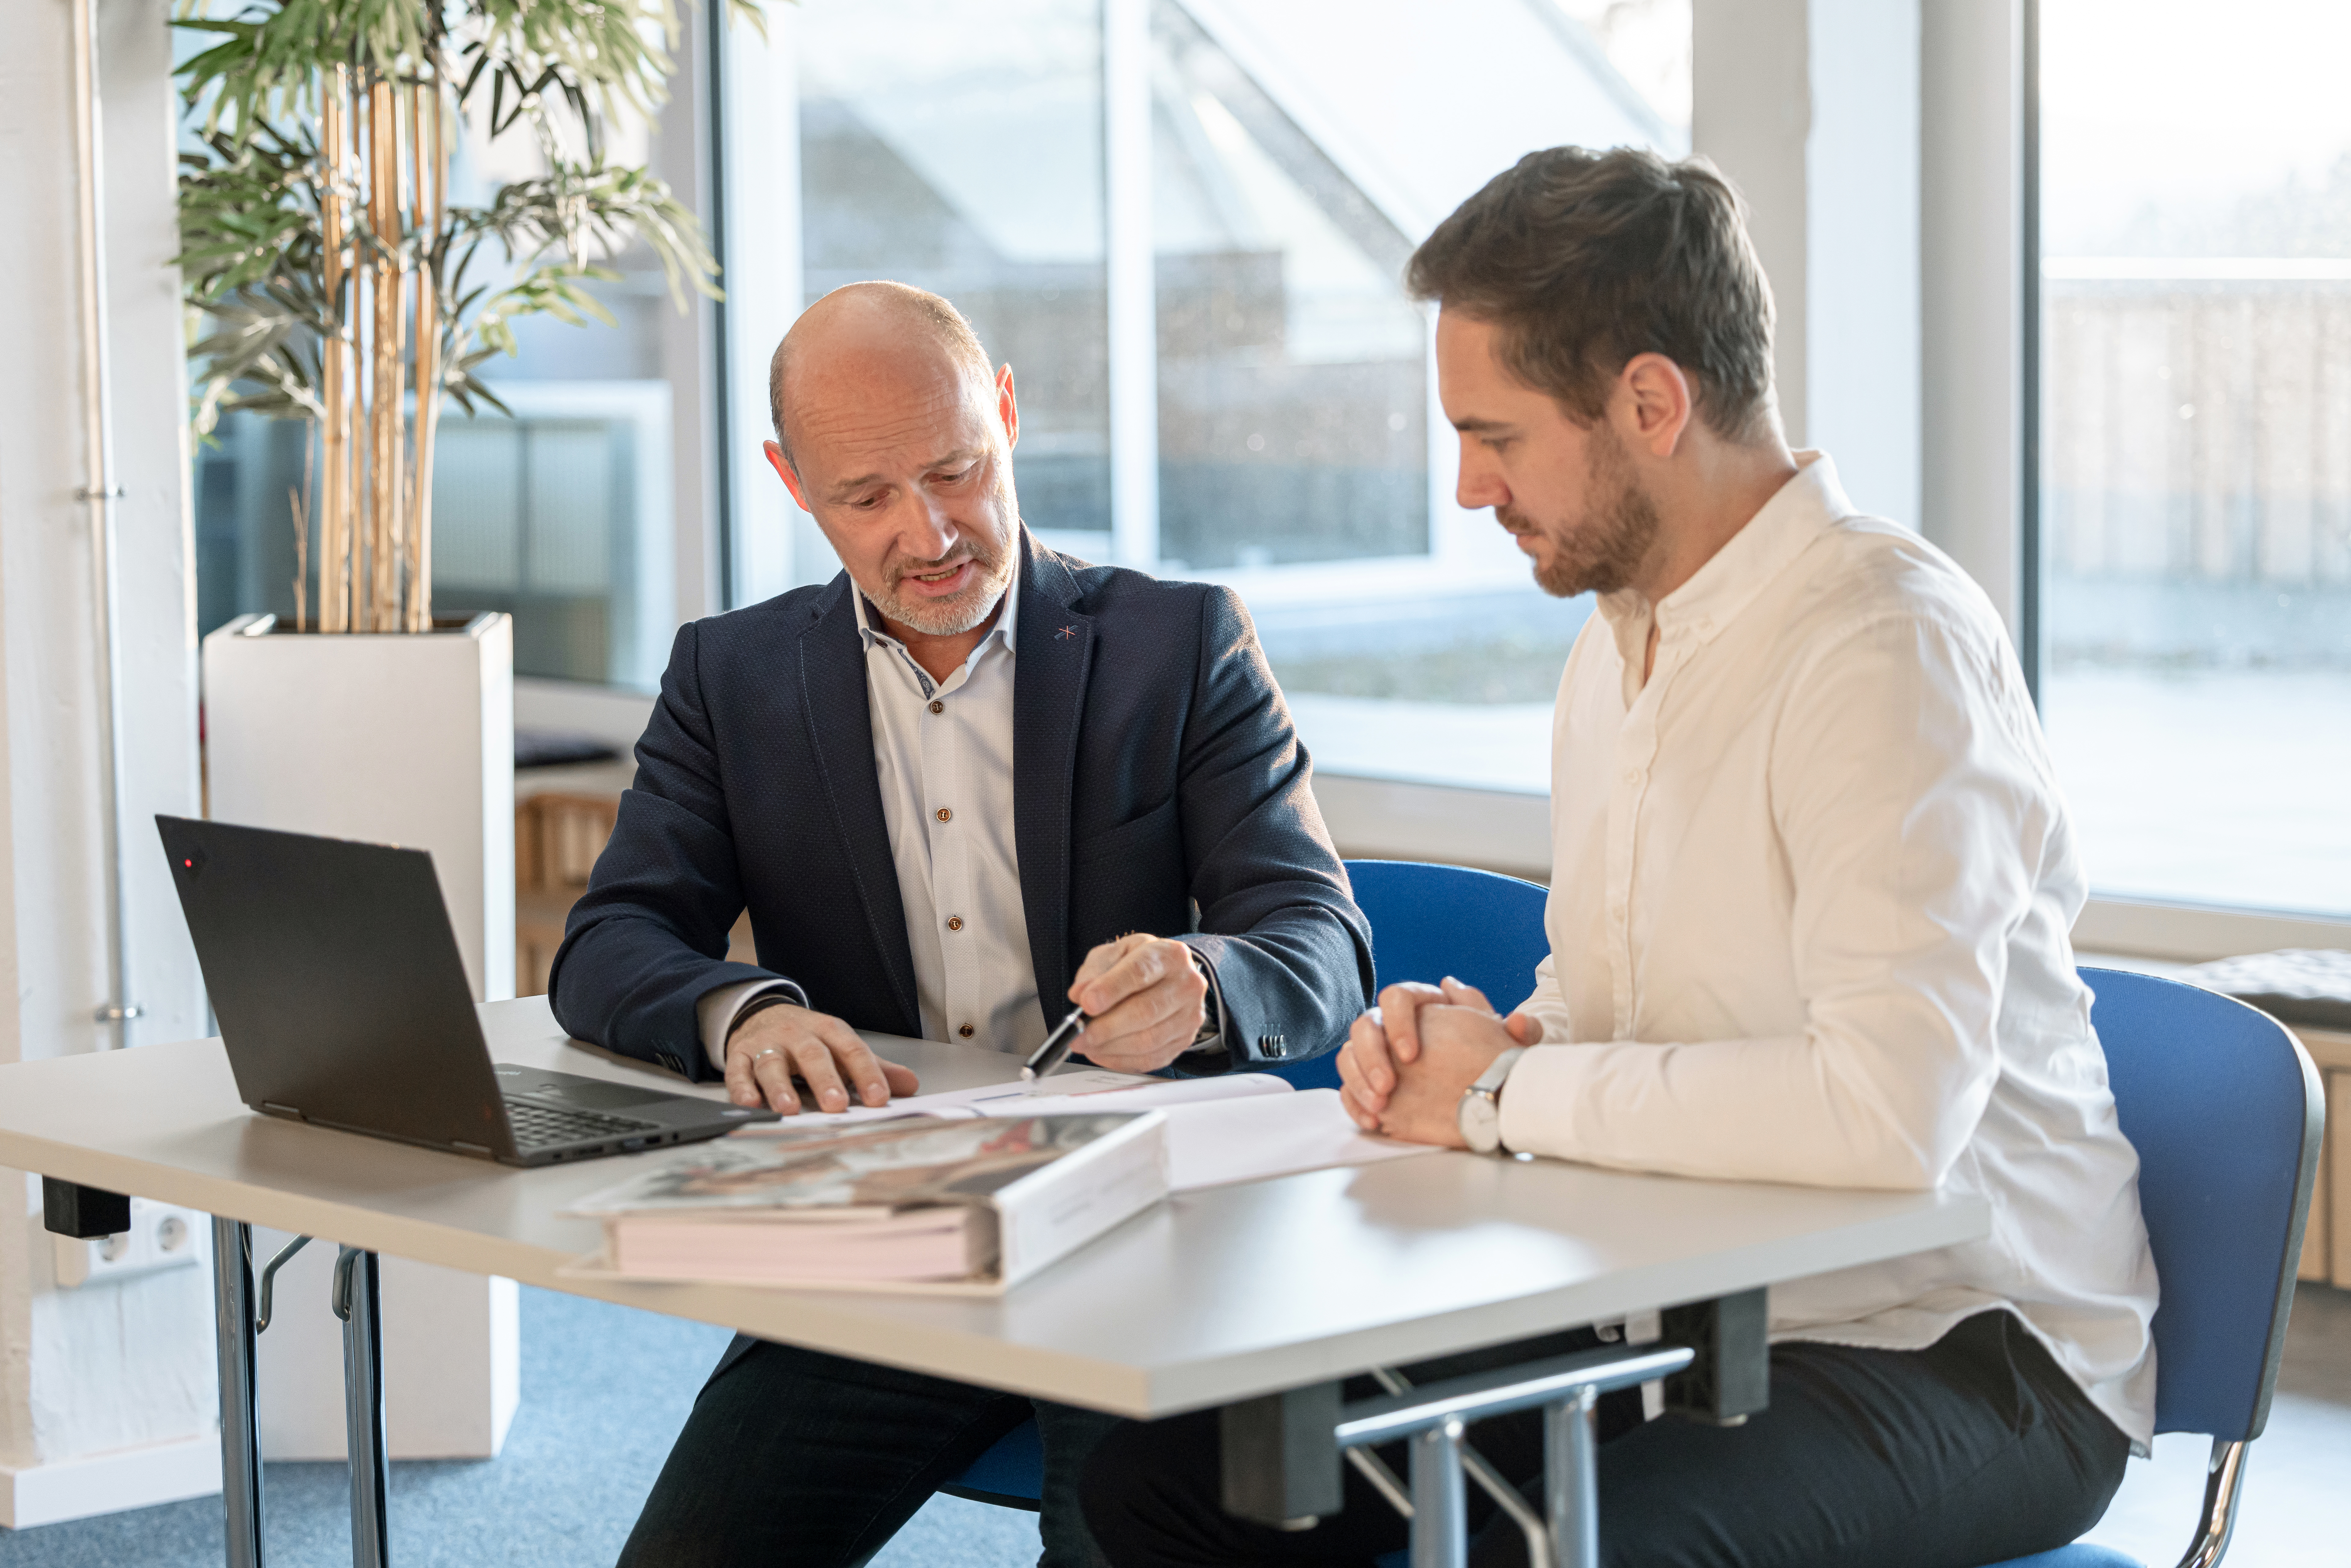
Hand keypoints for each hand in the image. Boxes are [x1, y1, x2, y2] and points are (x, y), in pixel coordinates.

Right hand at [726, 1003, 919, 1113]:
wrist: (761, 1014)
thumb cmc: (808, 1039)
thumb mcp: (841, 1047)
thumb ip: (873, 1067)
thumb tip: (910, 1084)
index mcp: (828, 1031)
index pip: (851, 1050)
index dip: (866, 1073)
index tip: (879, 1098)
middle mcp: (797, 1034)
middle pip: (812, 1054)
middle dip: (825, 1080)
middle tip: (836, 1104)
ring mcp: (766, 1044)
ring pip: (772, 1063)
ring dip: (780, 1087)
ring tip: (788, 1109)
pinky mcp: (739, 1055)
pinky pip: (738, 1071)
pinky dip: (742, 1088)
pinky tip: (749, 1104)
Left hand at [1066, 933, 1209, 1073]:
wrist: (1168, 979)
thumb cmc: (1139, 966)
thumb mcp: (1113, 955)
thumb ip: (1095, 972)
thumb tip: (1079, 995)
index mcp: (1169, 955)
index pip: (1139, 972)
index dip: (1111, 990)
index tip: (1086, 1003)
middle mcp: (1186, 984)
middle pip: (1146, 1011)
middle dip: (1106, 1026)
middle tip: (1079, 1033)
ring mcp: (1190, 1016)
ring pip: (1148, 1040)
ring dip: (1110, 1046)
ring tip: (1085, 1044)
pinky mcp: (1184, 1041)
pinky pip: (1150, 1059)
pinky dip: (1120, 1060)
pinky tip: (1101, 1052)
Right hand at [1339, 977, 1541, 1134]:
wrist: (1485, 1092)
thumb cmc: (1492, 1061)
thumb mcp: (1509, 1047)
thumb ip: (1523, 1032)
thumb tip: (1518, 1019)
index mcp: (1423, 1006)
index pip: (1397, 997)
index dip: (1399, 1023)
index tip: (1412, 1055)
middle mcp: (1394, 1026)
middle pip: (1365, 1025)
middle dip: (1371, 1055)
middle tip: (1389, 1086)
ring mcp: (1378, 1056)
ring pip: (1349, 1055)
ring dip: (1358, 1079)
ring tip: (1380, 1107)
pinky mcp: (1372, 1085)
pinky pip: (1349, 1087)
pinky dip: (1353, 1102)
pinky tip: (1373, 1121)